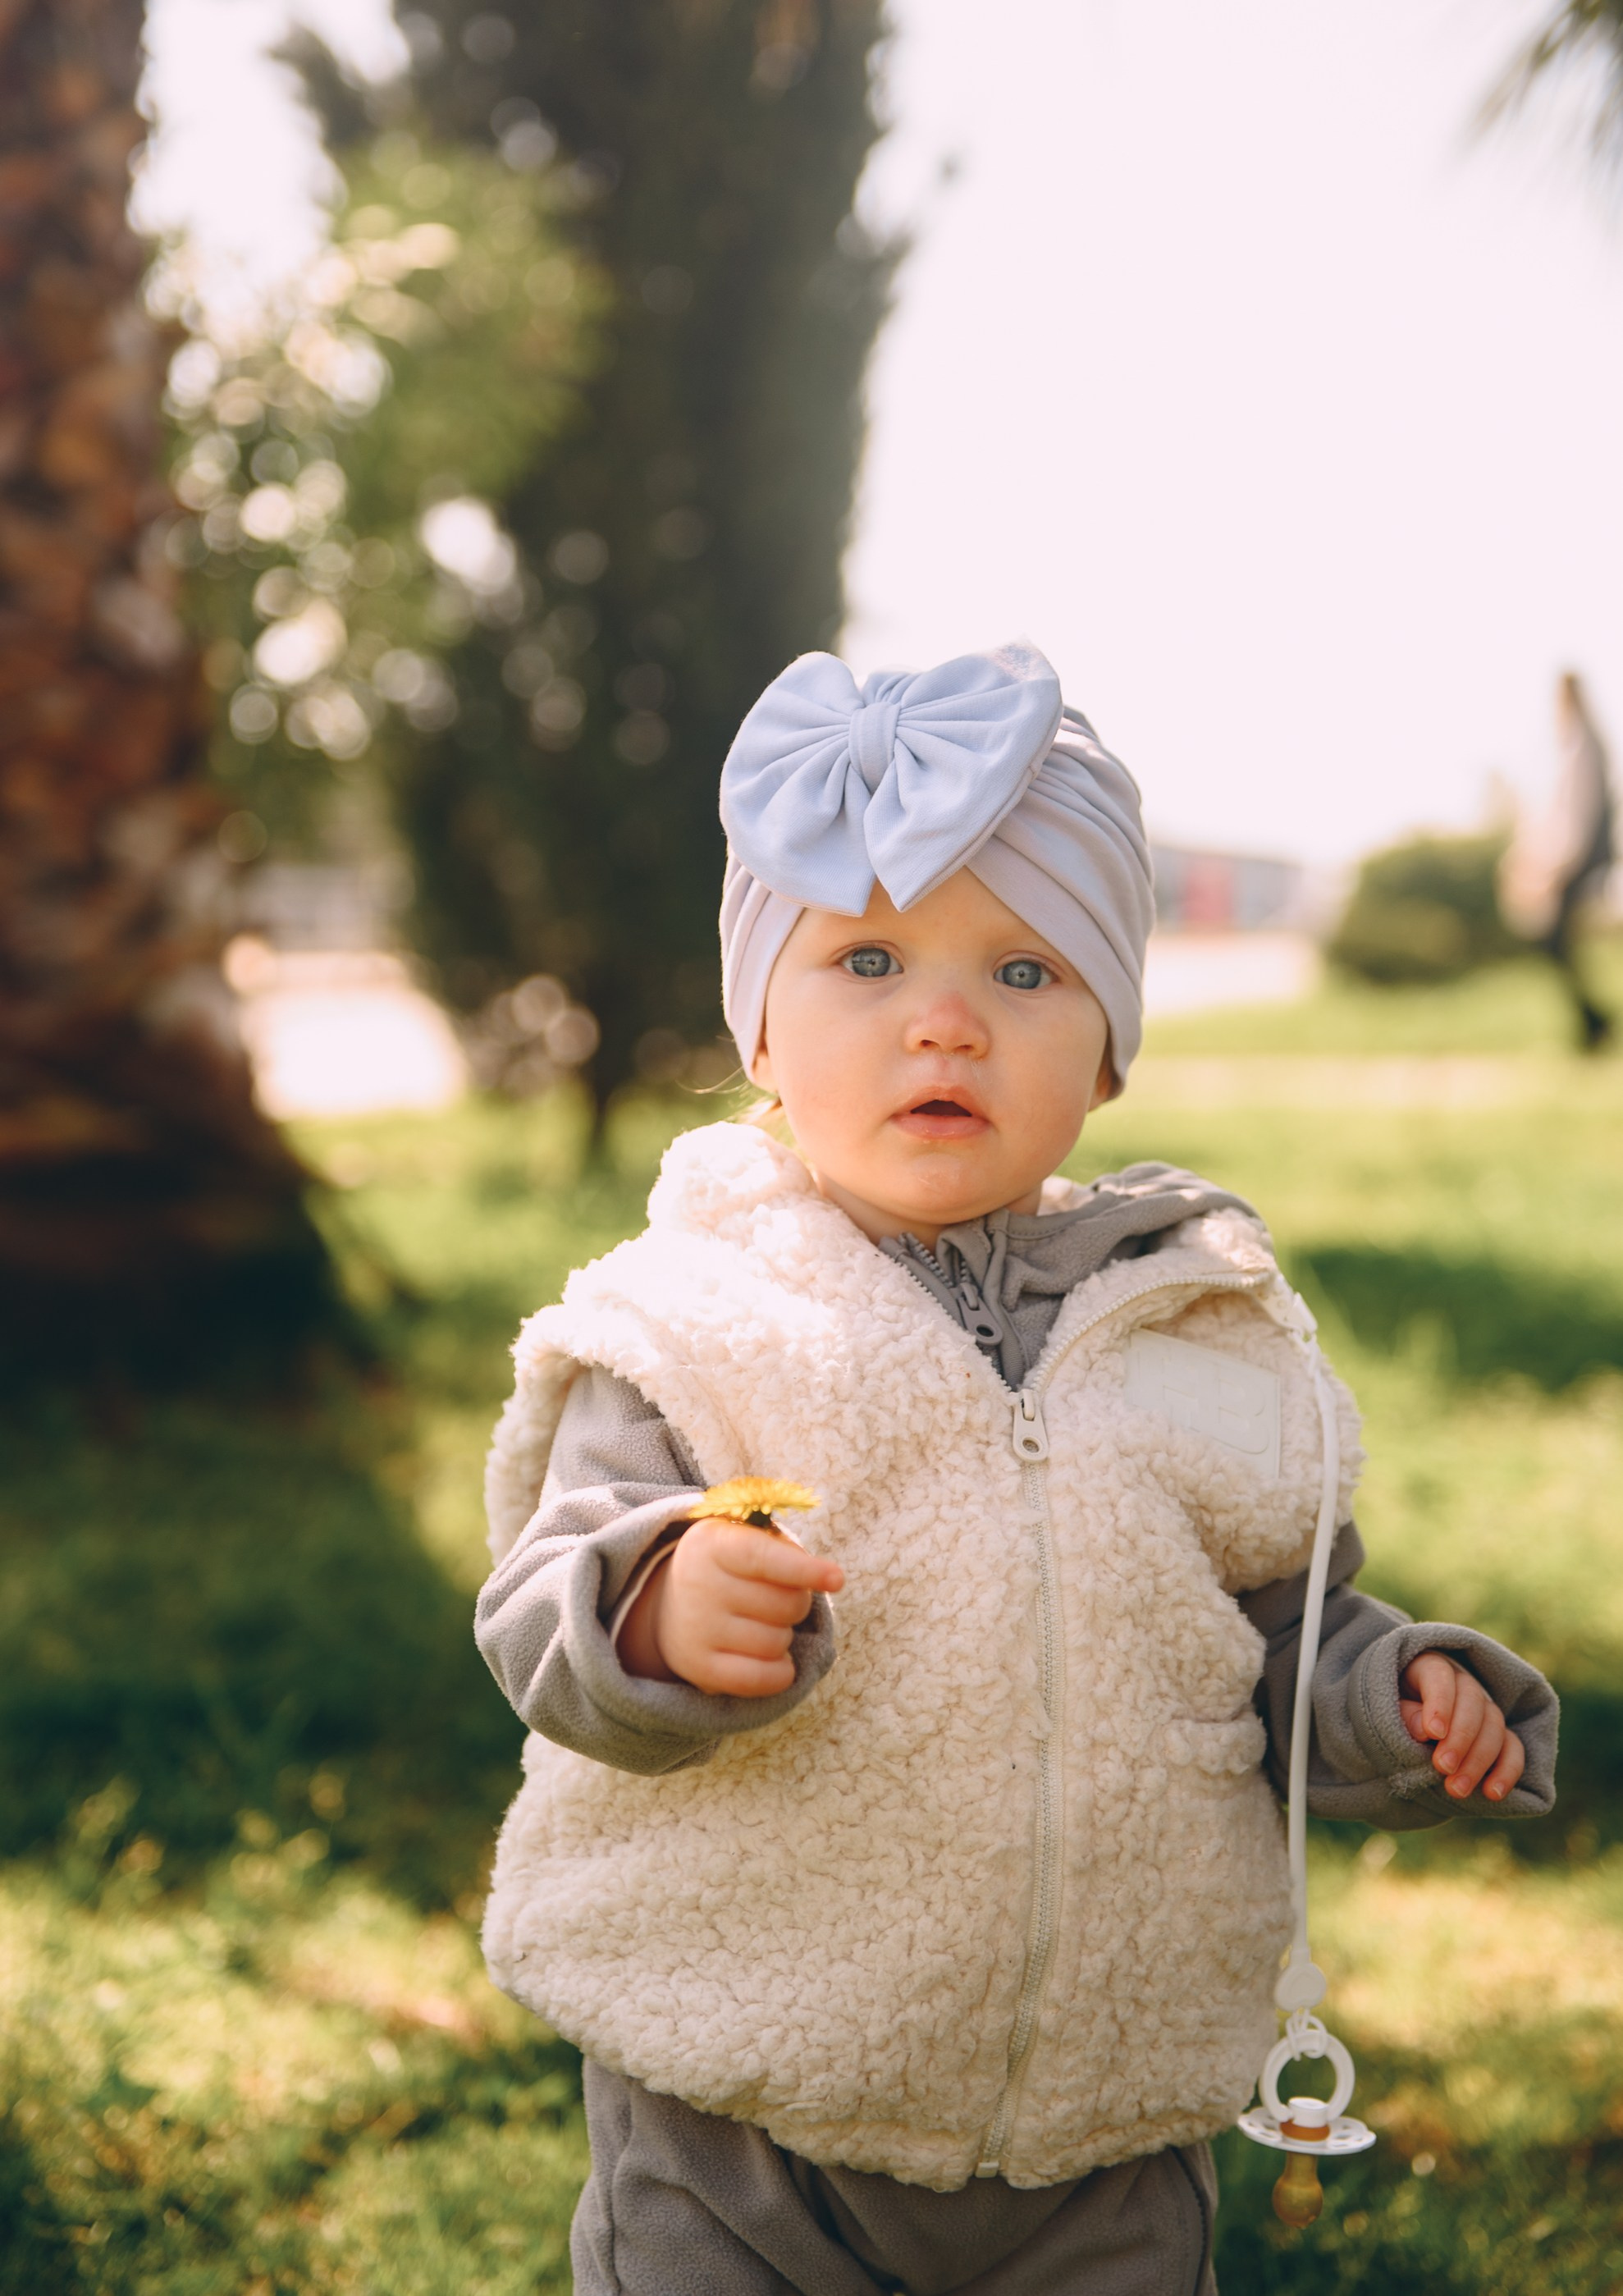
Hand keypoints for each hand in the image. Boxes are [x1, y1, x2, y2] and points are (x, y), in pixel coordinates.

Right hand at [619, 1518, 843, 1696]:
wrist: (670, 1603)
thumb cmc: (728, 1565)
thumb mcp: (742, 1537)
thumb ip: (781, 1548)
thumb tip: (830, 1578)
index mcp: (712, 1543)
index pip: (764, 1558)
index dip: (804, 1569)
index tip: (837, 1579)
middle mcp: (699, 1585)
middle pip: (785, 1605)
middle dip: (797, 1603)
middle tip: (780, 1598)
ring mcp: (697, 1629)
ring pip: (777, 1643)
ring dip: (784, 1635)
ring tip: (763, 1623)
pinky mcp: (698, 1668)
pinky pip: (760, 1680)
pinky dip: (781, 1673)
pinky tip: (777, 1660)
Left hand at [1399, 1651, 1524, 1801]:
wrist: (1406, 1727)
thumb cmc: (1389, 1711)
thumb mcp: (1386, 1707)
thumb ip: (1404, 1715)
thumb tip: (1425, 1730)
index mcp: (1429, 1667)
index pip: (1440, 1677)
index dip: (1440, 1704)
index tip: (1433, 1734)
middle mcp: (1463, 1684)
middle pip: (1472, 1702)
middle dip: (1460, 1738)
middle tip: (1443, 1767)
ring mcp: (1484, 1708)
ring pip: (1495, 1726)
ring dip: (1478, 1761)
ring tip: (1456, 1789)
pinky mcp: (1499, 1734)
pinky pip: (1513, 1748)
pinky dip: (1507, 1770)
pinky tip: (1492, 1793)